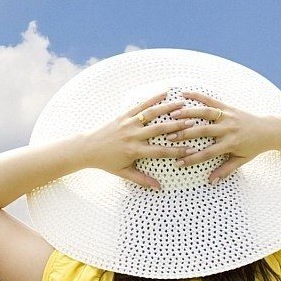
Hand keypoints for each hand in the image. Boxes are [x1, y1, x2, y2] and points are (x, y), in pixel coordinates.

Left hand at [73, 97, 199, 189]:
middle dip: (177, 127)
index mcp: (134, 151)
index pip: (160, 152)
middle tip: (194, 123)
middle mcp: (132, 136)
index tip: (192, 150)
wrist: (86, 148)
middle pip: (159, 130)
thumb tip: (159, 187)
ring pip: (151, 115)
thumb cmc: (106, 162)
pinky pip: (140, 106)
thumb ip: (141, 179)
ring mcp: (128, 124)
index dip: (177, 152)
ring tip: (184, 104)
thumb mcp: (123, 173)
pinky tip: (165, 92)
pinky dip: (152, 98)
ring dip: (168, 109)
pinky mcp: (123, 115)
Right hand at [162, 91, 274, 182]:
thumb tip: (211, 182)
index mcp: (231, 144)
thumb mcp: (241, 160)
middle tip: (168, 138)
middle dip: (185, 135)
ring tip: (172, 115)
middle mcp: (228, 129)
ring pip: (205, 113)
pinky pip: (211, 100)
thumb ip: (225, 170)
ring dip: (188, 113)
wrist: (269, 130)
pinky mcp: (228, 107)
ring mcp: (228, 116)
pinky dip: (197, 95)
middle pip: (203, 132)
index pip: (208, 153)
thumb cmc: (253, 147)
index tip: (177, 163)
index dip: (192, 159)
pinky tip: (183, 94)